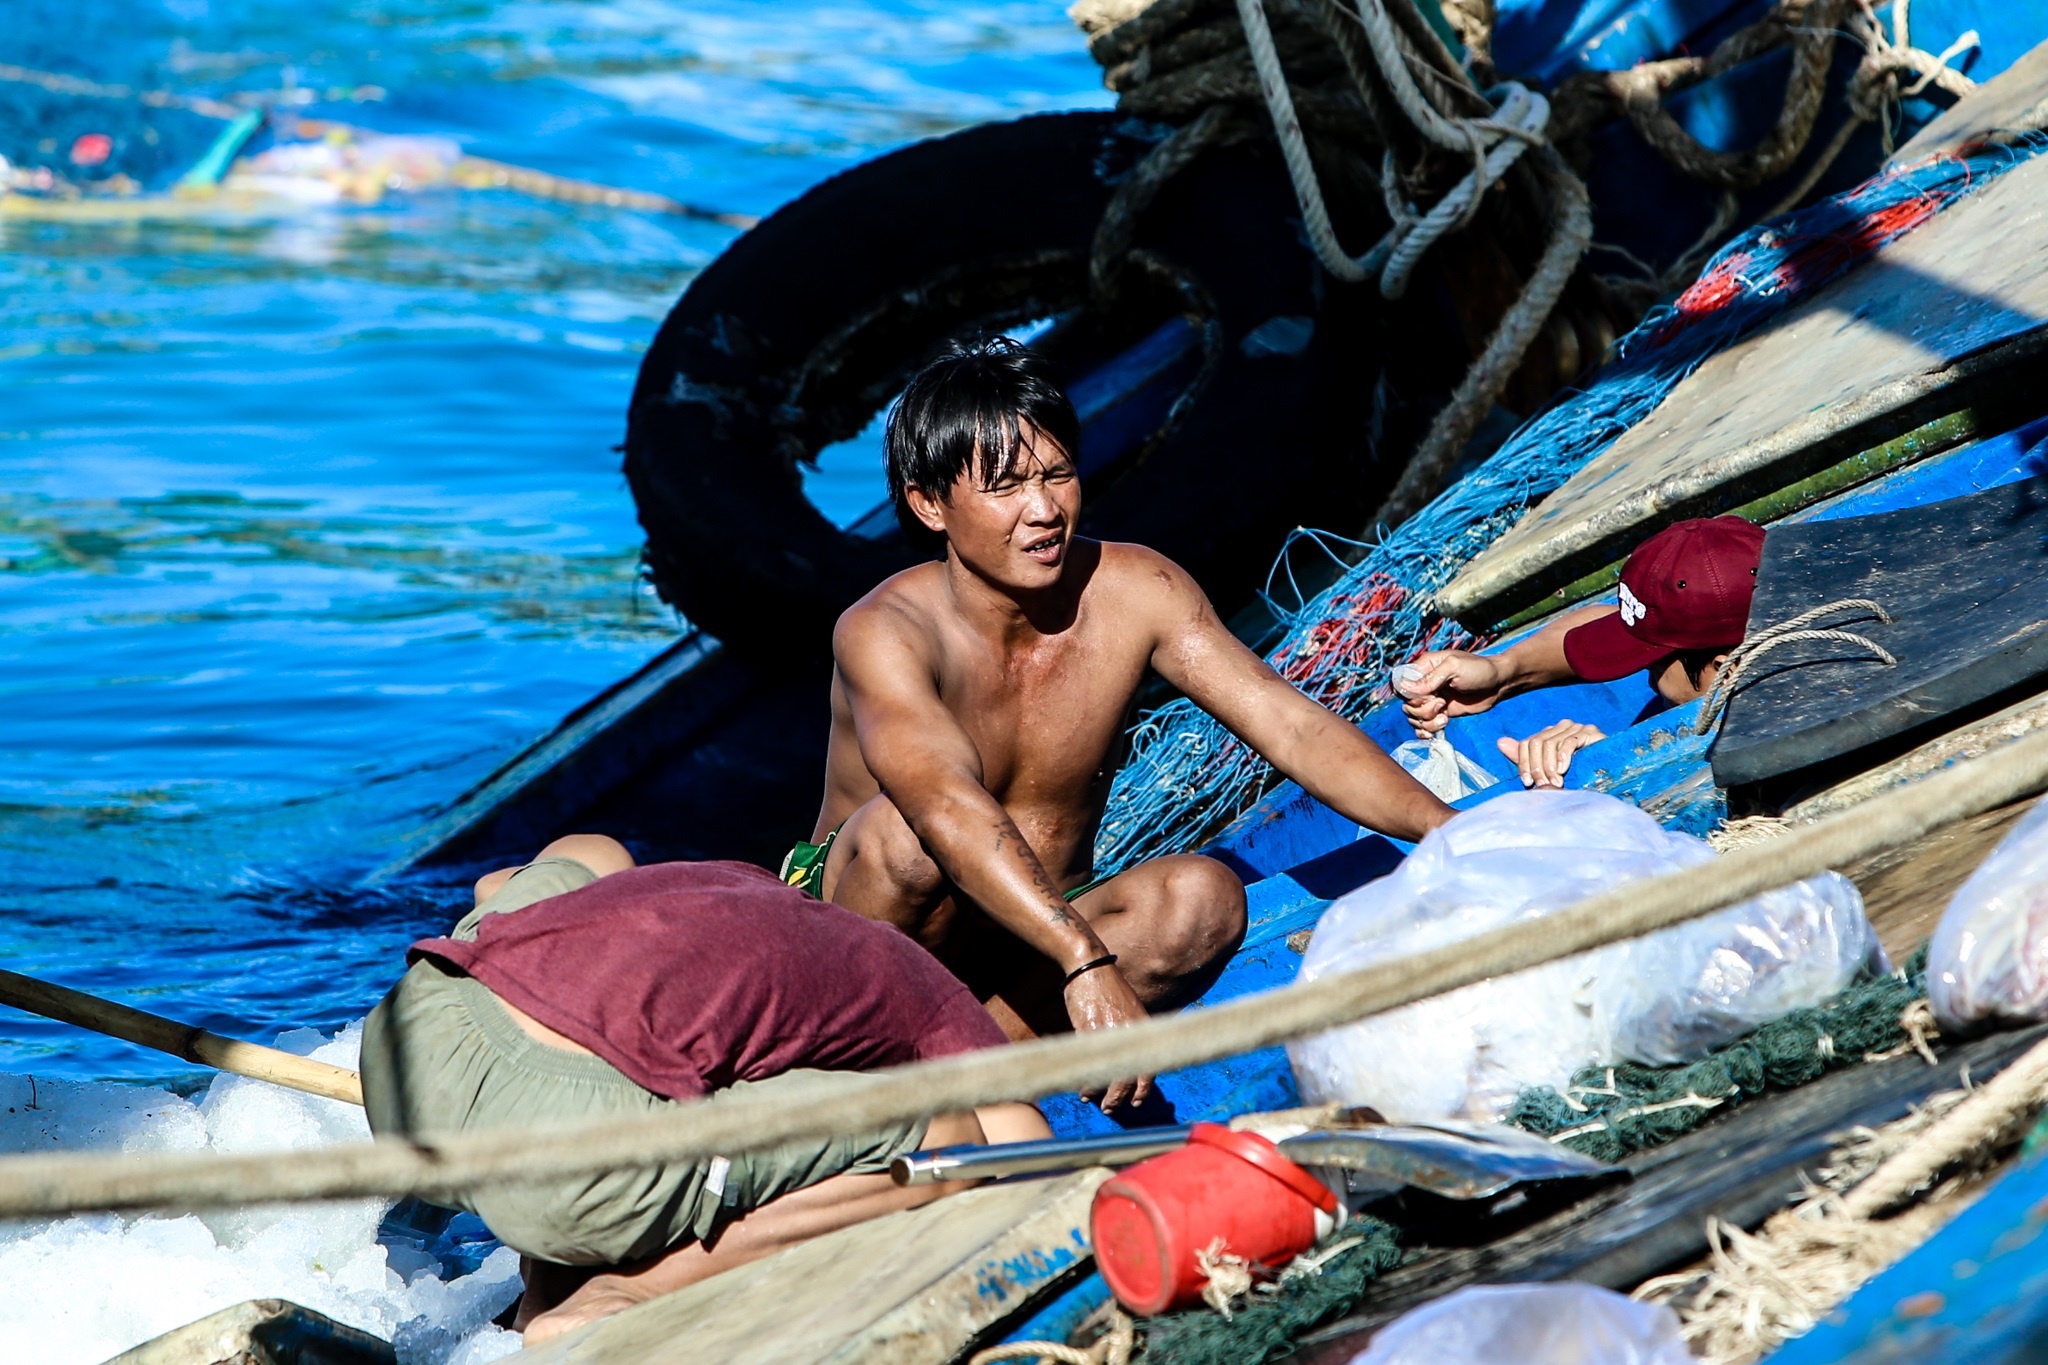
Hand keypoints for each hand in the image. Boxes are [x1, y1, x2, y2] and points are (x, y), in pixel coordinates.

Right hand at [1065, 961, 1152, 1111]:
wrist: (1090, 966)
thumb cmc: (1108, 987)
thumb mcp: (1130, 1007)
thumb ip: (1133, 1030)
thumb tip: (1131, 1055)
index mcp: (1143, 1028)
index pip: (1149, 1068)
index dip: (1143, 1089)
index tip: (1136, 1102)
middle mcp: (1131, 1034)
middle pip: (1130, 1078)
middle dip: (1120, 1098)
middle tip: (1111, 1109)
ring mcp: (1110, 1033)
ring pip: (1111, 1076)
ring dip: (1105, 1095)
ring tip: (1098, 1104)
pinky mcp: (1090, 1030)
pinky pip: (1091, 1064)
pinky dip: (1087, 1082)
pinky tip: (1083, 1090)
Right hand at [1398, 651, 1512, 737]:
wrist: (1499, 684)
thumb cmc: (1479, 669)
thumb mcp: (1454, 667)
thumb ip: (1430, 678)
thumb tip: (1406, 688)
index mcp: (1424, 668)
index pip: (1401, 685)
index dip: (1410, 695)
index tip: (1428, 696)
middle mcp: (1424, 685)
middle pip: (1407, 705)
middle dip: (1422, 710)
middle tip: (1442, 704)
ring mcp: (1432, 700)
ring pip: (1414, 718)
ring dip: (1427, 722)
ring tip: (1445, 717)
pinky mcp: (1440, 714)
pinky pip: (1423, 727)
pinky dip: (1426, 732)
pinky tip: (1439, 729)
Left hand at [1497, 720, 1605, 788]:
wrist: (1612, 771)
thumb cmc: (1579, 772)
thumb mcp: (1549, 768)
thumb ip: (1525, 756)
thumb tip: (1500, 742)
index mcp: (1549, 733)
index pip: (1527, 743)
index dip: (1524, 764)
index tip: (1527, 783)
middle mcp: (1561, 726)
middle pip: (1537, 743)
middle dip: (1537, 767)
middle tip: (1542, 786)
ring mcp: (1576, 727)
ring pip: (1550, 743)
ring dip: (1550, 767)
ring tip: (1555, 783)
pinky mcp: (1590, 732)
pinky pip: (1569, 741)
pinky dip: (1564, 757)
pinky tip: (1564, 770)